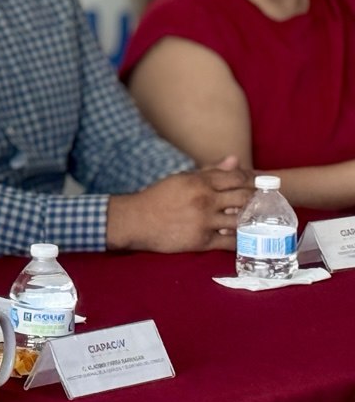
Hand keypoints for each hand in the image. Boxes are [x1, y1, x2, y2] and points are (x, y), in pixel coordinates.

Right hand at [106, 156, 251, 251]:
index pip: (236, 177)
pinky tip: (247, 238)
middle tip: (265, 203)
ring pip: (240, 220)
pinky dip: (242, 240)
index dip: (251, 180)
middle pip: (244, 197)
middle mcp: (204, 200)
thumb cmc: (157, 198)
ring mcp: (204, 221)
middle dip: (257, 199)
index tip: (258, 184)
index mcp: (198, 182)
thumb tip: (234, 159)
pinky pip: (230, 242)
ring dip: (252, 221)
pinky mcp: (201, 241)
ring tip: (260, 221)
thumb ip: (209, 170)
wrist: (136, 220)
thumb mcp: (181, 179)